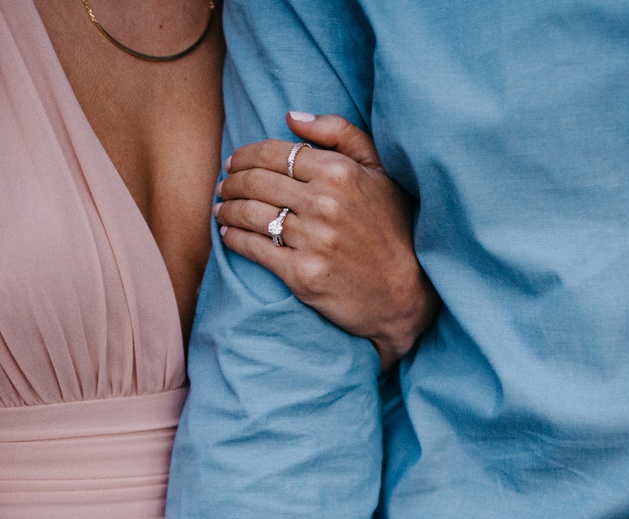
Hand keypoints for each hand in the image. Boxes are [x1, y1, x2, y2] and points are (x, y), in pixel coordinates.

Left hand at [216, 111, 439, 368]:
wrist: (406, 292)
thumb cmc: (394, 228)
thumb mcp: (380, 171)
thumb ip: (340, 134)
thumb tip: (291, 116)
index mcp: (339, 172)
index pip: (274, 153)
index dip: (246, 155)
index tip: (234, 162)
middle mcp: (324, 203)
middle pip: (256, 182)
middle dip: (231, 181)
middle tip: (224, 185)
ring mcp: (312, 240)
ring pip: (250, 214)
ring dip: (228, 208)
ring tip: (222, 207)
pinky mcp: (302, 274)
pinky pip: (253, 248)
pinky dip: (233, 238)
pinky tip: (227, 233)